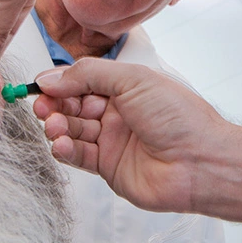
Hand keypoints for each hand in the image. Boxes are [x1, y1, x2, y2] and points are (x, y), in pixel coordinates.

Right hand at [33, 58, 241, 229]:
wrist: (200, 162)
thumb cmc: (178, 117)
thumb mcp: (132, 80)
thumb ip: (88, 75)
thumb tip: (50, 77)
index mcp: (125, 86)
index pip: (82, 80)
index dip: (61, 82)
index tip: (41, 85)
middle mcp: (117, 112)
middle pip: (72, 105)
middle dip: (55, 105)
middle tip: (42, 107)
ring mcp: (112, 140)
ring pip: (72, 131)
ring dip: (58, 127)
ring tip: (54, 127)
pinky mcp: (108, 167)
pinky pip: (79, 156)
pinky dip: (65, 150)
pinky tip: (61, 145)